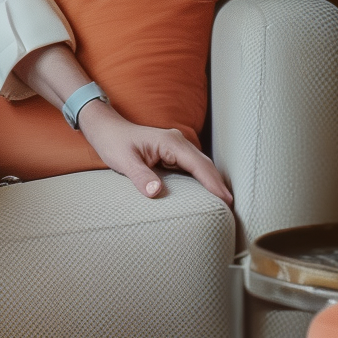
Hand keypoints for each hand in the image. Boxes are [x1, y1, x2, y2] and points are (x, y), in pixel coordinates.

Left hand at [79, 107, 234, 203]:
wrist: (106, 130)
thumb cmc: (113, 143)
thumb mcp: (124, 161)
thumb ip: (140, 176)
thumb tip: (157, 192)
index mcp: (171, 142)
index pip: (198, 165)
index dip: (213, 183)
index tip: (226, 200)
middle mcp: (178, 142)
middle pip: (205, 164)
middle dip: (219, 184)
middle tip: (231, 207)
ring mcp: (176, 147)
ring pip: (201, 166)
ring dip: (213, 182)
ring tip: (224, 204)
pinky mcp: (173, 153)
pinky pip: (192, 168)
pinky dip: (202, 180)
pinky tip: (207, 194)